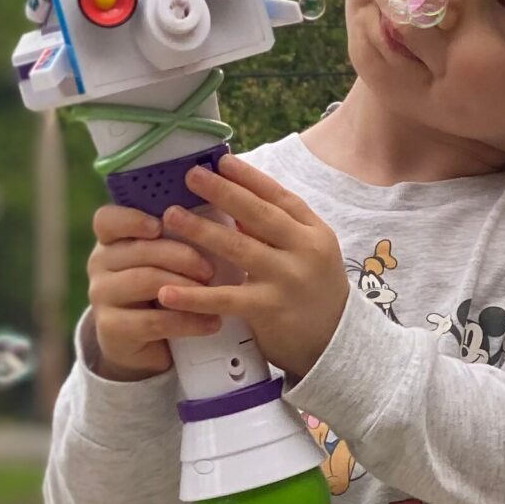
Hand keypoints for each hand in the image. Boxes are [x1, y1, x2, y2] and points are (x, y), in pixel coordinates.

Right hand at [87, 201, 223, 378]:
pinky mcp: (110, 328)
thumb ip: (180, 236)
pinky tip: (212, 323)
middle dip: (181, 256)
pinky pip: (153, 321)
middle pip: (139, 250)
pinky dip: (187, 321)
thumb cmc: (167, 288)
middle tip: (211, 269)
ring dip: (186, 287)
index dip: (132, 219)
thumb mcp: (168, 260)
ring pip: (145, 281)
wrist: (149, 345)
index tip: (160, 224)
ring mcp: (101, 296)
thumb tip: (218, 212)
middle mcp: (99, 264)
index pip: (108, 219)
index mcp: (111, 239)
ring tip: (214, 294)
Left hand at [155, 151, 349, 382]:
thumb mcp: (307, 252)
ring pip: (239, 249)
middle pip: (258, 215)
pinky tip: (167, 292)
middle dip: (222, 192)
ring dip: (201, 230)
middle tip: (191, 175)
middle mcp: (304, 250)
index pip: (279, 197)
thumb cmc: (315, 291)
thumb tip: (235, 200)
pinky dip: (195, 296)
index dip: (250, 178)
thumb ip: (278, 228)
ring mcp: (287, 280)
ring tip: (171, 217)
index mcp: (313, 232)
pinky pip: (226, 299)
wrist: (337, 342)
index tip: (222, 161)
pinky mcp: (269, 310)